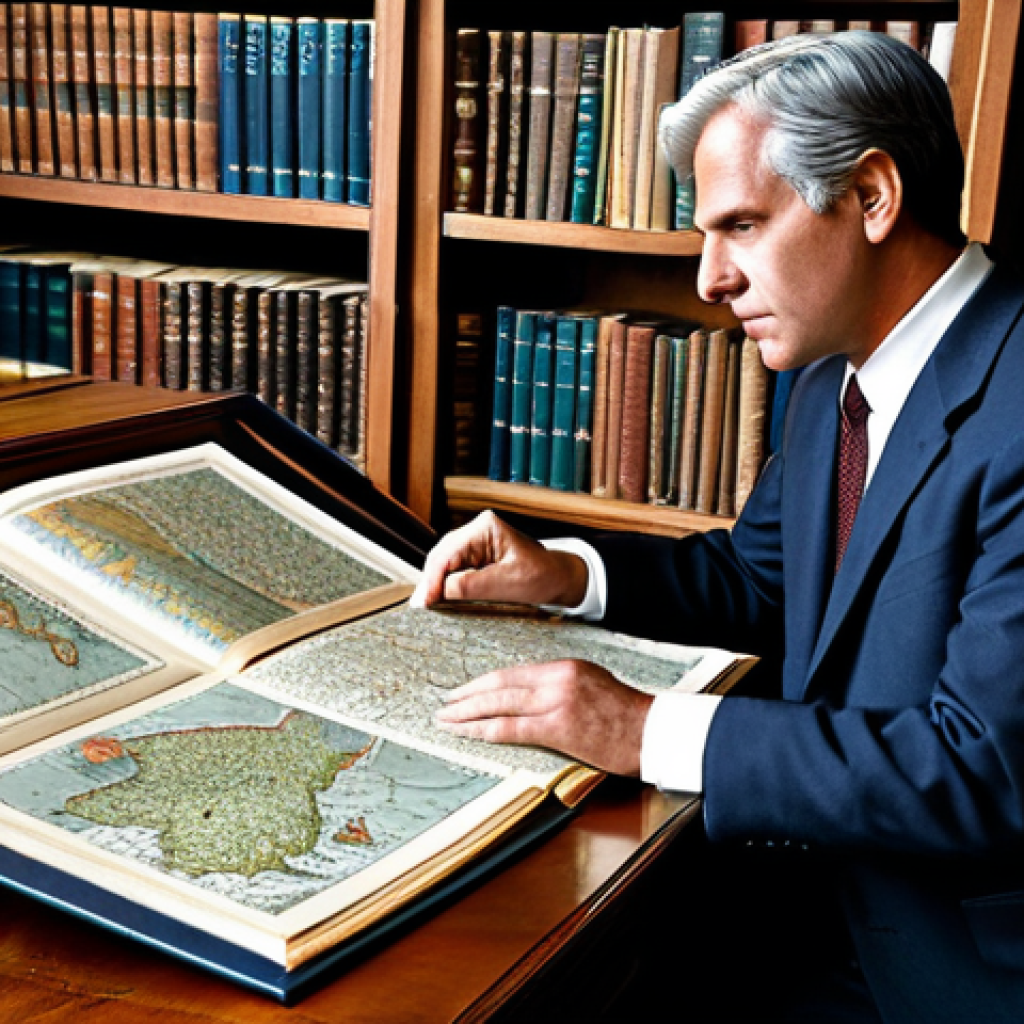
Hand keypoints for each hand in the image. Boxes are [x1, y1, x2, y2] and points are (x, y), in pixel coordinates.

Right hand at [411, 510, 587, 609]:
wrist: (560, 579)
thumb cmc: (543, 577)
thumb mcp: (508, 584)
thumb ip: (473, 585)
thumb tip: (441, 591)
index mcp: (485, 528)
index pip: (448, 552)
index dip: (433, 578)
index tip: (424, 601)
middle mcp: (476, 530)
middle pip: (441, 556)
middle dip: (430, 581)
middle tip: (420, 608)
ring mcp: (475, 543)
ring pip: (443, 563)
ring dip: (435, 584)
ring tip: (427, 606)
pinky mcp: (476, 557)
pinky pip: (453, 570)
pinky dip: (445, 585)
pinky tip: (439, 599)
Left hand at [435, 659, 652, 775]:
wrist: (652, 731)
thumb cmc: (626, 714)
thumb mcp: (592, 684)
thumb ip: (560, 685)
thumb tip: (529, 695)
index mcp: (563, 667)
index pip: (512, 673)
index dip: (483, 682)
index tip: (464, 690)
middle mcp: (555, 680)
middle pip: (499, 685)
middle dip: (467, 695)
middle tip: (445, 703)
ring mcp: (555, 702)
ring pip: (498, 704)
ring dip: (467, 712)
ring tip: (446, 719)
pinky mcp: (558, 728)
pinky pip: (510, 729)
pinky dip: (483, 730)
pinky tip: (466, 733)